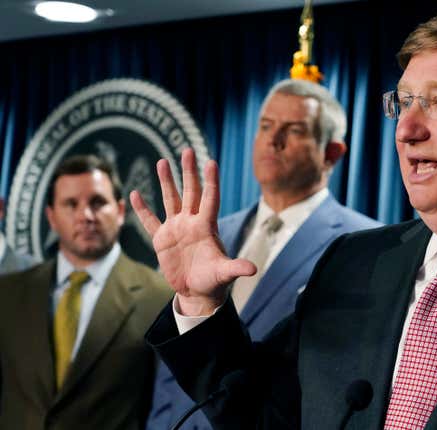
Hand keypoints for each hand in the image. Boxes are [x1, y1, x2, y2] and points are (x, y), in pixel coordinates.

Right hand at [130, 148, 255, 314]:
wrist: (197, 291)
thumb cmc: (214, 281)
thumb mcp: (224, 274)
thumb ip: (236, 268)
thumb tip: (253, 270)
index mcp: (207, 226)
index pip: (210, 198)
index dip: (211, 181)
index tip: (211, 162)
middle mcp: (192, 222)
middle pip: (191, 191)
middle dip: (189, 171)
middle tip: (187, 150)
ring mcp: (176, 228)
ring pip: (171, 199)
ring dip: (166, 181)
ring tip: (162, 161)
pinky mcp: (162, 239)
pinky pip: (150, 221)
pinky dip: (142, 209)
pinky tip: (135, 194)